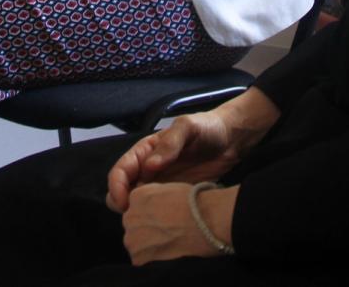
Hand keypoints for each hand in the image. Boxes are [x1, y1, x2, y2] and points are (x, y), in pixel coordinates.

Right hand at [105, 90, 279, 212]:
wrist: (232, 140)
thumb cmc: (207, 128)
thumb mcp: (188, 127)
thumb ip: (170, 143)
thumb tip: (149, 166)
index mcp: (145, 151)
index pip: (120, 171)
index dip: (116, 187)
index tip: (124, 202)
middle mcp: (148, 170)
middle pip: (122, 191)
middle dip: (122, 204)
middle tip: (137, 216)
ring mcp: (162, 185)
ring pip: (139, 203)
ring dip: (140, 213)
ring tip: (153, 220)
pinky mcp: (176, 197)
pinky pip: (159, 210)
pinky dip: (157, 217)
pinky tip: (168, 221)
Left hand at [122, 182, 232, 264]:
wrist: (205, 220)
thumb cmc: (195, 203)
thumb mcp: (169, 188)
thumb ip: (154, 197)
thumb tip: (154, 207)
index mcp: (137, 196)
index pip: (136, 209)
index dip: (151, 215)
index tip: (164, 219)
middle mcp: (130, 215)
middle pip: (134, 226)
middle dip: (147, 230)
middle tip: (167, 232)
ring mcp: (132, 236)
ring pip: (136, 243)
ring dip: (148, 245)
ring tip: (169, 242)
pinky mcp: (138, 255)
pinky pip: (140, 259)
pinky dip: (152, 258)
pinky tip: (168, 251)